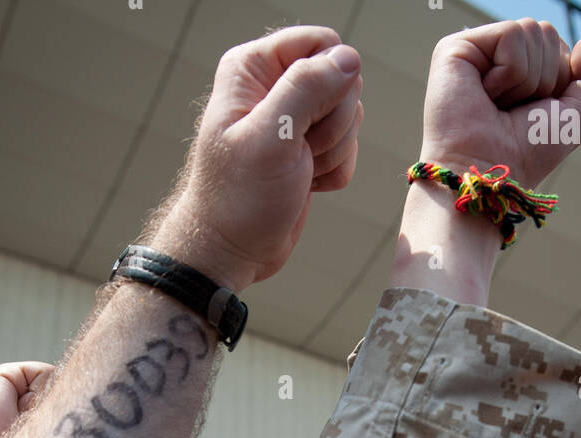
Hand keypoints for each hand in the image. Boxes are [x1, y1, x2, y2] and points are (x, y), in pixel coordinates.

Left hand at [157, 27, 362, 289]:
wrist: (231, 250)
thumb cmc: (238, 198)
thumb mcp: (271, 138)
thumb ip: (307, 88)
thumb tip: (348, 58)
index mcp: (255, 69)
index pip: (322, 43)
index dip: (330, 79)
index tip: (308, 116)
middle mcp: (275, 87)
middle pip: (343, 81)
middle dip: (332, 123)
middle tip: (300, 152)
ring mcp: (295, 121)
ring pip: (349, 117)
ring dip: (333, 151)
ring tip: (298, 172)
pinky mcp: (309, 152)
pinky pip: (347, 150)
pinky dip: (333, 172)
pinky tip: (305, 186)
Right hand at [419, 20, 580, 187]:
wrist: (491, 176)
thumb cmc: (525, 155)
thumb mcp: (574, 118)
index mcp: (517, 68)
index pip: (559, 46)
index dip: (558, 81)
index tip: (531, 114)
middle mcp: (494, 56)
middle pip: (546, 32)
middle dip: (544, 77)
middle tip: (512, 111)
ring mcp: (474, 51)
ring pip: (530, 30)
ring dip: (527, 79)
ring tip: (497, 106)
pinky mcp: (455, 49)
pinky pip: (511, 34)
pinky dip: (511, 72)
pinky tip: (486, 96)